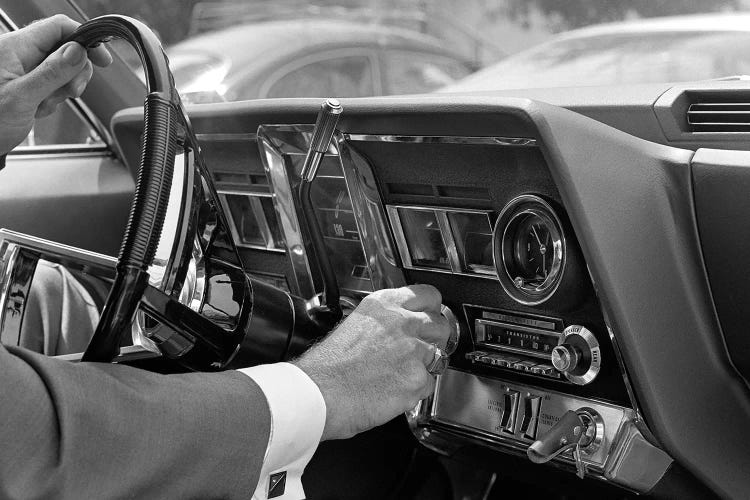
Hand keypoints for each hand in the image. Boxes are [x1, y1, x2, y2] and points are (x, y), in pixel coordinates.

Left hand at [0, 15, 111, 153]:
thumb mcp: (22, 97)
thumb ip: (52, 73)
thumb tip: (79, 51)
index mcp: (14, 47)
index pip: (58, 27)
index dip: (84, 39)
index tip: (102, 60)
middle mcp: (18, 53)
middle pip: (64, 48)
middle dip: (75, 72)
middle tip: (71, 91)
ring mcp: (22, 68)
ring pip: (61, 68)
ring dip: (63, 89)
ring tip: (45, 103)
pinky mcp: (25, 83)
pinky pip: (51, 84)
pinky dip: (53, 98)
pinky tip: (38, 108)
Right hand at [293, 285, 450, 440]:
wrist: (320, 393)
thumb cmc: (328, 366)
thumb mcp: (354, 323)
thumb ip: (383, 320)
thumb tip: (398, 326)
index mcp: (385, 304)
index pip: (428, 294)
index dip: (431, 309)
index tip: (429, 316)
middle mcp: (402, 322)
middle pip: (440, 324)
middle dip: (434, 338)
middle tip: (421, 348)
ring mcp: (413, 350)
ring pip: (439, 354)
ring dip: (426, 365)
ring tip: (402, 373)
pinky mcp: (417, 378)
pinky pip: (429, 383)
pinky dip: (416, 390)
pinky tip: (396, 389)